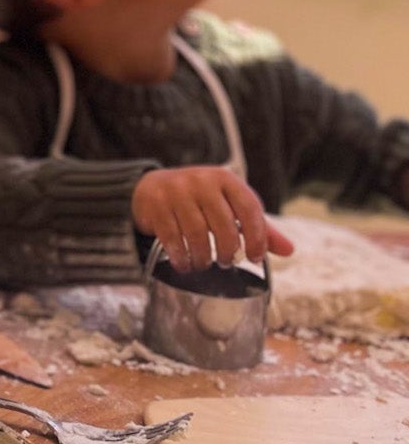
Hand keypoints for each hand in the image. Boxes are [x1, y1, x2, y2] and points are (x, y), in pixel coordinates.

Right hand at [131, 165, 294, 272]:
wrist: (154, 185)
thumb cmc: (201, 199)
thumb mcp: (230, 205)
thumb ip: (258, 227)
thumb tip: (289, 250)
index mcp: (225, 179)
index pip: (249, 207)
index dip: (256, 237)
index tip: (255, 258)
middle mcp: (201, 181)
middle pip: (223, 223)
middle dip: (228, 250)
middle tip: (227, 262)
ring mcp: (176, 191)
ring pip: (196, 233)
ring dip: (203, 257)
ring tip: (205, 264)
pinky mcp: (156, 205)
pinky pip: (172, 237)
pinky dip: (181, 256)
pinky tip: (185, 263)